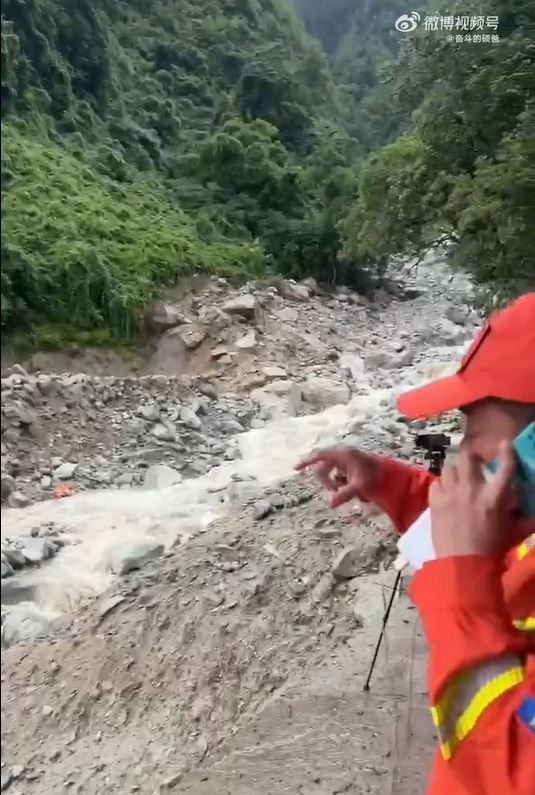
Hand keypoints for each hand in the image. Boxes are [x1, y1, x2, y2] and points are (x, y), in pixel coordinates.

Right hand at [295, 446, 379, 507]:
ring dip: (333, 483)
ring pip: (330, 473)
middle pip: (323, 468)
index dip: (307, 462)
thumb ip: (344, 494)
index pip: (320, 456)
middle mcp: (342, 455)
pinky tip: (349, 487)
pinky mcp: (347, 465)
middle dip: (327, 481)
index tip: (295, 469)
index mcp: (343, 455)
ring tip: (346, 490)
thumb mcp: (359, 487)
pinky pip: (336, 474)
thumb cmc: (374, 477)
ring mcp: (344, 460)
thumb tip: (331, 505)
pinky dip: (339, 482)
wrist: (389, 475)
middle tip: (335, 491)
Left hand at [429, 442, 516, 557]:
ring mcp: (451, 494)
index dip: (507, 452)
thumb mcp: (514, 533)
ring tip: (458, 480)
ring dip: (455, 472)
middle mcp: (472, 489)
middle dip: (472, 456)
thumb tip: (534, 513)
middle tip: (475, 463)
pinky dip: (441, 486)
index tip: (505, 444)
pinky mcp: (435, 502)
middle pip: (468, 457)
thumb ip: (527, 519)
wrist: (463, 565)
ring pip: (449, 468)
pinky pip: (436, 483)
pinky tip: (445, 494)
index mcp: (495, 497)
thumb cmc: (492, 550)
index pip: (505, 468)